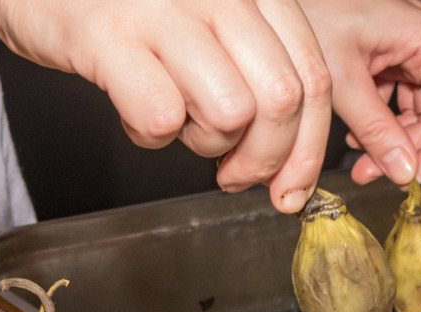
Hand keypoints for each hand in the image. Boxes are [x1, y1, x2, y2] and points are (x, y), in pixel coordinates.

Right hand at [0, 0, 333, 212]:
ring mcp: (163, 9)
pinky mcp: (109, 37)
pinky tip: (136, 114)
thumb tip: (294, 155)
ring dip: (206, 143)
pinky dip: (151, 137)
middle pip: (283, 101)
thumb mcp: (206, 19)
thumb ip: (255, 67)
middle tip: (234, 176)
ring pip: (231, 113)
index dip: (310, 147)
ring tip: (176, 124)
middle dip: (267, 160)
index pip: (312, 76)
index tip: (291, 186)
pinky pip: (161, 119)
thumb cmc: (123, 10)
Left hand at [299, 0, 420, 185]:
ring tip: (360, 161)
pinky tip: (355, 137)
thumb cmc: (309, 13)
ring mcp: (405, 47)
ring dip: (391, 142)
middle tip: (375, 173)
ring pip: (415, 111)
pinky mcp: (386, 55)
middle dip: (408, 150)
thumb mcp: (342, 82)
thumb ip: (375, 131)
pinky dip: (379, 124)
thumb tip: (402, 170)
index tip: (414, 177)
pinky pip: (395, 99)